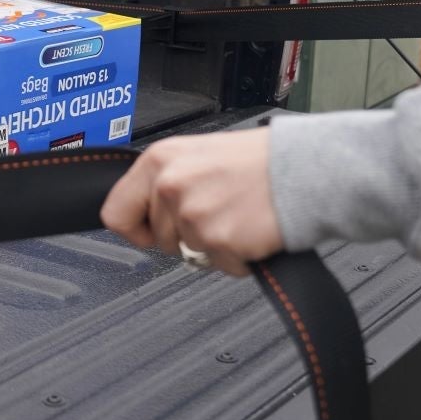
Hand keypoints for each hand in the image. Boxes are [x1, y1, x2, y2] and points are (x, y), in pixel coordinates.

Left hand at [99, 128, 283, 275]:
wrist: (304, 168)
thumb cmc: (260, 160)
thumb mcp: (198, 154)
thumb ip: (168, 180)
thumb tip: (148, 211)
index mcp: (160, 160)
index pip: (115, 212)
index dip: (135, 229)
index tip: (150, 232)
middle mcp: (170, 185)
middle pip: (158, 239)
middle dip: (186, 236)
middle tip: (218, 213)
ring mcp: (193, 215)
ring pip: (190, 252)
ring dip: (215, 245)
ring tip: (238, 215)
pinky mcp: (218, 240)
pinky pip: (220, 265)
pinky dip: (238, 257)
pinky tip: (252, 228)